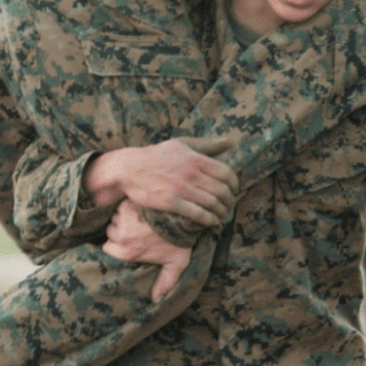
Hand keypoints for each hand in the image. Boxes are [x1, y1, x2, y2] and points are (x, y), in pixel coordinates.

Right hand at [91, 139, 237, 226]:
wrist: (129, 168)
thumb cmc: (157, 155)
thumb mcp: (182, 144)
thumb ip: (207, 144)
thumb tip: (230, 143)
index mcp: (195, 158)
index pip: (226, 173)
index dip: (235, 185)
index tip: (234, 191)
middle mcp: (191, 173)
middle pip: (222, 190)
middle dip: (230, 201)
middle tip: (230, 206)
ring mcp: (181, 188)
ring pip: (213, 203)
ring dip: (222, 212)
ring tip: (223, 215)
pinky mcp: (171, 202)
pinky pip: (198, 214)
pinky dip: (210, 220)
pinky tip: (213, 222)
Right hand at [102, 199, 190, 301]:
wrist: (182, 216)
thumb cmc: (179, 241)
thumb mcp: (175, 264)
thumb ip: (165, 283)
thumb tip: (157, 300)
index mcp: (127, 252)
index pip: (107, 249)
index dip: (114, 246)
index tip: (124, 245)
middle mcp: (122, 236)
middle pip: (111, 233)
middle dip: (119, 232)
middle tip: (134, 232)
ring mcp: (123, 219)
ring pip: (115, 219)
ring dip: (123, 220)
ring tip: (138, 222)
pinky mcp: (127, 205)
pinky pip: (120, 207)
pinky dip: (127, 208)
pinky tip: (139, 211)